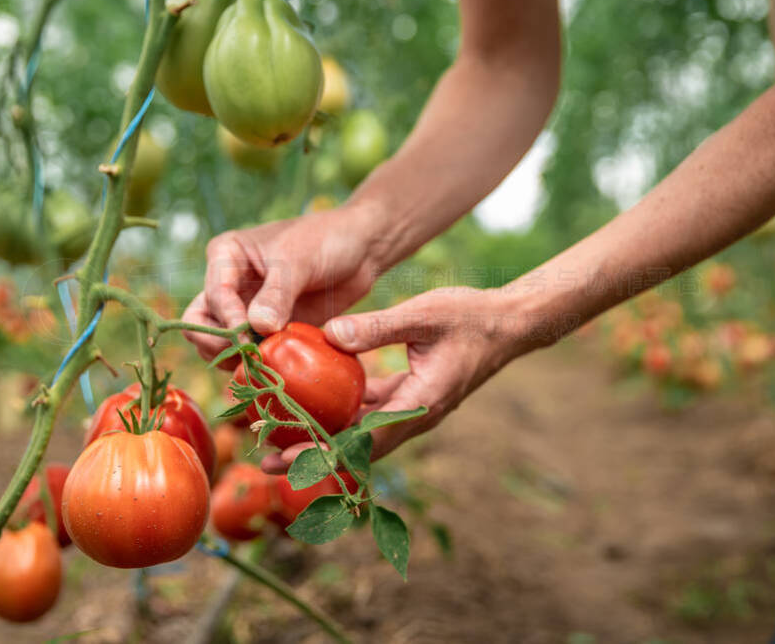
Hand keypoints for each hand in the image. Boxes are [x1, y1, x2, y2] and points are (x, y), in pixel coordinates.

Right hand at [182, 203, 384, 366]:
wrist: (359, 250)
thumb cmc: (325, 240)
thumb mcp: (298, 260)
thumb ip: (277, 294)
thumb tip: (257, 328)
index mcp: (226, 257)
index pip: (213, 297)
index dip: (228, 321)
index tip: (250, 337)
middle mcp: (229, 285)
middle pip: (201, 325)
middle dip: (220, 344)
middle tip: (249, 355)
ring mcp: (246, 309)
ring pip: (221, 345)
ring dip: (238, 359)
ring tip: (266, 362)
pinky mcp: (267, 330)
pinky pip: (251, 354)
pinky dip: (259, 364)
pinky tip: (279, 368)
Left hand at [260, 286, 537, 471]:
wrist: (508, 324)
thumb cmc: (470, 317)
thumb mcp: (423, 314)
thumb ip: (377, 327)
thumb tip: (329, 336)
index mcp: (419, 402)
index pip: (364, 440)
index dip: (323, 452)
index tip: (286, 456)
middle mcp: (414, 415)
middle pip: (356, 449)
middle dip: (312, 456)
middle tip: (266, 460)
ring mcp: (412, 409)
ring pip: (361, 434)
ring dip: (323, 437)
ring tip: (278, 436)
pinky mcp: (409, 397)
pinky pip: (370, 414)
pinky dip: (341, 414)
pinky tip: (313, 404)